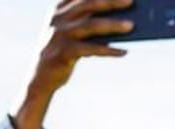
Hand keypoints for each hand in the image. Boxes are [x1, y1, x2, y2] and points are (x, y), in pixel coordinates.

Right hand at [14, 0, 134, 128]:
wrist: (42, 75)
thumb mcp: (74, 33)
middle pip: (88, 4)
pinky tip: (123, 52)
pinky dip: (109, 50)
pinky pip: (90, 49)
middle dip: (110, 2)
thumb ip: (90, 23)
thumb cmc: (66, 50)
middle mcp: (58, 18)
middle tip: (131, 1)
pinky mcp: (63, 52)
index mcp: (60, 9)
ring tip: (132, 26)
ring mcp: (60, 34)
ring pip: (90, 25)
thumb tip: (123, 21)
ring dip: (113, 25)